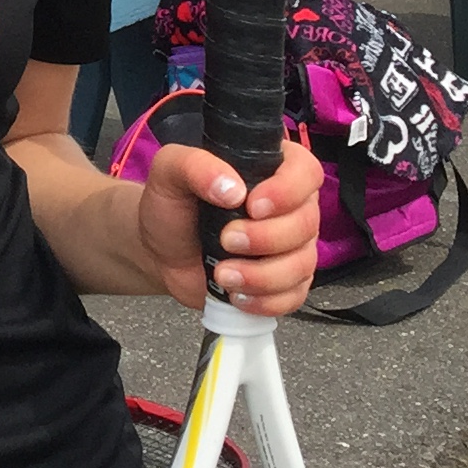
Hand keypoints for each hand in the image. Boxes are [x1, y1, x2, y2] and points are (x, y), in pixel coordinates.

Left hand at [141, 136, 322, 314]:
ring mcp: (294, 248)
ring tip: (222, 273)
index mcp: (273, 170)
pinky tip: (236, 294)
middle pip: (306, 223)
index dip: (287, 191)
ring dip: (262, 275)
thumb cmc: (173, 207)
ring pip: (302, 264)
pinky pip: (294, 297)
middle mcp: (292, 207)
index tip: (252, 206)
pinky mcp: (287, 284)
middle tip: (225, 240)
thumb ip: (196, 166)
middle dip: (265, 238)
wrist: (161, 252)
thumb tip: (231, 188)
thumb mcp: (170, 171)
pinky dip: (265, 301)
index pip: (305, 172)